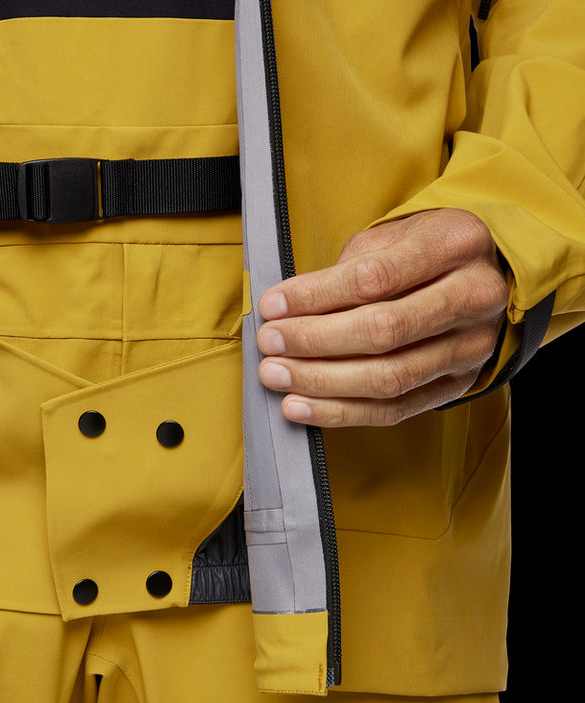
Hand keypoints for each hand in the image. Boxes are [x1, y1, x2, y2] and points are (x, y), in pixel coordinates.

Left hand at [255, 208, 507, 426]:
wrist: (485, 273)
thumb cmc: (423, 250)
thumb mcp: (390, 237)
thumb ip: (346, 269)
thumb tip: (287, 309)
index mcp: (456, 244)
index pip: (374, 277)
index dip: (315, 296)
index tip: (272, 305)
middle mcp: (474, 297)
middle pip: (383, 331)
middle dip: (314, 340)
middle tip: (270, 342)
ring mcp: (472, 346)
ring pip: (388, 377)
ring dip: (321, 381)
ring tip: (276, 375)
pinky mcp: (458, 384)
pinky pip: (394, 409)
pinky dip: (340, 412)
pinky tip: (300, 406)